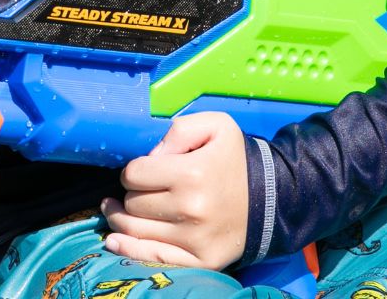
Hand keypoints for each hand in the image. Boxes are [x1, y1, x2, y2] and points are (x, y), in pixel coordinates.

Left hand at [101, 112, 249, 268]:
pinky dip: (127, 249)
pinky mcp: (201, 260)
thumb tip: (149, 157)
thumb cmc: (236, 160)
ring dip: (121, 219)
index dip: (133, 171)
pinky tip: (114, 241)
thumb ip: (178, 130)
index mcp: (192, 173)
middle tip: (141, 191)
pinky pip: (152, 258)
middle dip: (131, 194)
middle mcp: (191, 209)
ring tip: (116, 210)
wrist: (272, 199)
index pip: (134, 174)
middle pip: (133, 204)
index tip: (143, 172)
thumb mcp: (216, 126)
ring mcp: (195, 239)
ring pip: (135, 230)